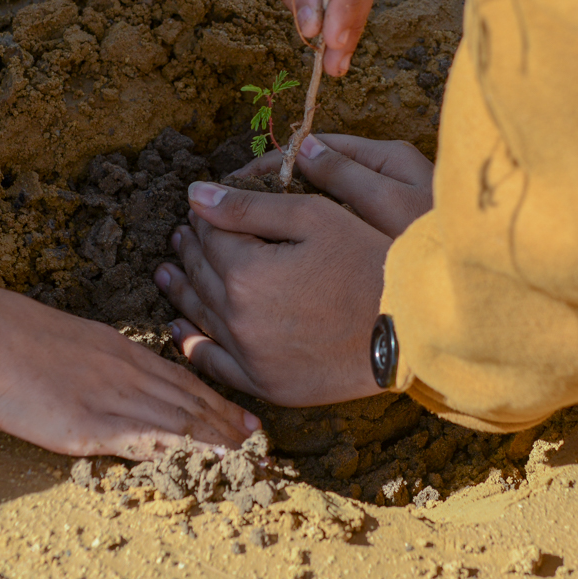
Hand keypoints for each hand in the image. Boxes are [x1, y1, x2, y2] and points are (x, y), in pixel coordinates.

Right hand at [0, 281, 258, 457]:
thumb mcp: (54, 339)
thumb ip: (80, 360)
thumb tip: (86, 379)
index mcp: (113, 347)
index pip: (174, 375)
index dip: (210, 396)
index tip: (236, 411)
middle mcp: (122, 369)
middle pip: (188, 398)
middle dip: (225, 420)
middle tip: (258, 437)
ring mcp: (111, 396)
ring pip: (179, 419)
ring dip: (217, 440)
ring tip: (248, 454)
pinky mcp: (92, 423)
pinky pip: (148, 440)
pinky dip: (185, 453)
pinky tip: (207, 464)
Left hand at [153, 180, 389, 406]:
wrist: (412, 328)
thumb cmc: (369, 261)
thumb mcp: (314, 216)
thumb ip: (249, 205)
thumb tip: (194, 194)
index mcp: (246, 270)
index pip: (209, 234)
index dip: (203, 217)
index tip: (199, 208)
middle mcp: (238, 316)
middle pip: (200, 273)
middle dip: (189, 249)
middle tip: (179, 236)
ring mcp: (250, 356)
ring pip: (199, 316)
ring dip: (180, 290)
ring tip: (165, 272)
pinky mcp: (266, 384)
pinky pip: (214, 364)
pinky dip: (192, 343)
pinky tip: (180, 329)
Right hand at [231, 132, 434, 237]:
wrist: (486, 284)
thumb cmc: (440, 241)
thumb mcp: (390, 204)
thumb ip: (348, 176)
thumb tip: (304, 149)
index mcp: (388, 159)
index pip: (316, 147)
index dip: (273, 163)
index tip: (236, 182)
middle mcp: (386, 175)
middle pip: (316, 170)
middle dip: (274, 185)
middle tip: (232, 207)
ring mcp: (387, 203)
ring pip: (323, 198)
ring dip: (287, 208)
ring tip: (249, 228)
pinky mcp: (386, 232)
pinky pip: (336, 223)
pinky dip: (309, 229)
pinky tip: (287, 252)